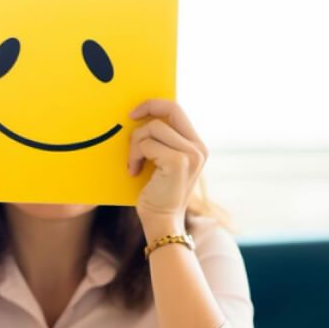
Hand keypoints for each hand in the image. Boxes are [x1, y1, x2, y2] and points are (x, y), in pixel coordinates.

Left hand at [127, 99, 206, 232]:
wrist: (162, 222)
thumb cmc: (157, 194)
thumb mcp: (163, 163)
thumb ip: (162, 141)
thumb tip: (140, 116)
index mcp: (197, 146)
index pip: (178, 111)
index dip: (156, 105)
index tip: (136, 112)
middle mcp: (199, 148)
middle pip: (171, 110)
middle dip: (146, 109)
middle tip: (130, 117)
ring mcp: (191, 154)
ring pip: (153, 127)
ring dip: (135, 144)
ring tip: (133, 163)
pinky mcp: (178, 161)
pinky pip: (147, 144)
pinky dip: (135, 156)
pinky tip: (134, 171)